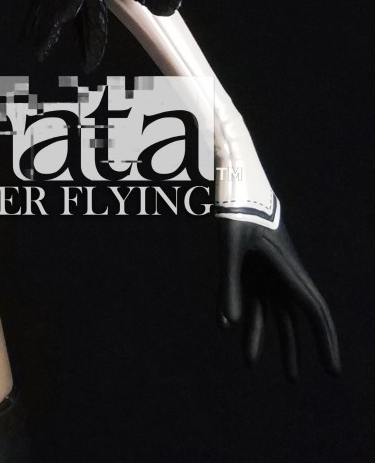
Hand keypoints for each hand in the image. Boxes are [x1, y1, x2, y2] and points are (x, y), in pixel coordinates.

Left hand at [217, 215, 339, 377]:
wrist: (234, 177)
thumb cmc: (238, 206)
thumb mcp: (231, 242)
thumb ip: (230, 282)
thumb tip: (228, 326)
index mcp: (288, 267)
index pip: (314, 311)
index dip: (325, 340)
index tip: (332, 370)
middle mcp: (282, 271)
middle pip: (292, 316)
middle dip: (292, 348)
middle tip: (293, 379)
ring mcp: (265, 267)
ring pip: (267, 308)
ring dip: (259, 334)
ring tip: (249, 363)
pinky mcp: (249, 261)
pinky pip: (246, 292)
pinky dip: (237, 309)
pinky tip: (225, 328)